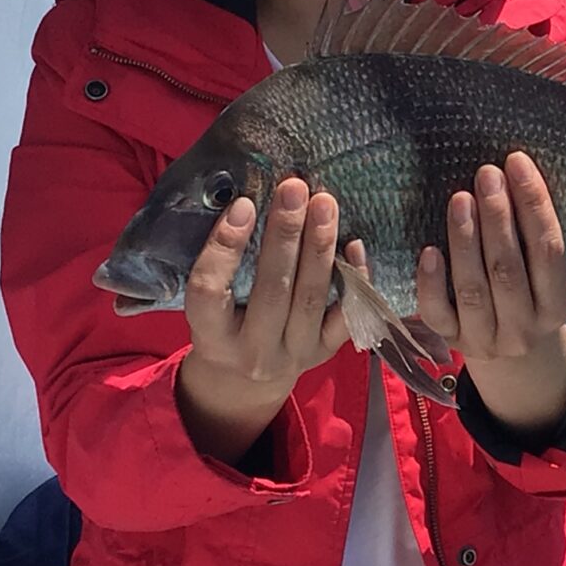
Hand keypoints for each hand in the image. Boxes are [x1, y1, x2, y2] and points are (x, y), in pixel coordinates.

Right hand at [176, 178, 351, 461]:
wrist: (246, 377)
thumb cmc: (224, 322)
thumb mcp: (210, 301)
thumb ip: (222, 262)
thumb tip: (248, 199)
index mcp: (212, 336)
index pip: (210, 290)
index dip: (225, 248)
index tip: (243, 204)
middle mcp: (252, 351)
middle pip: (271, 290)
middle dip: (285, 235)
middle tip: (294, 188)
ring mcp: (294, 354)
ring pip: (310, 298)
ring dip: (320, 245)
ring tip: (324, 203)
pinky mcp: (325, 352)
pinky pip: (345, 316)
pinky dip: (354, 278)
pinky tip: (355, 243)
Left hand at [417, 153, 565, 431]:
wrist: (511, 359)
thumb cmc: (527, 297)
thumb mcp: (544, 278)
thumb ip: (534, 241)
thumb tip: (515, 174)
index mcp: (555, 307)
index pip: (548, 251)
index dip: (534, 205)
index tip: (518, 163)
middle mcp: (523, 328)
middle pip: (508, 269)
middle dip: (497, 217)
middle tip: (486, 174)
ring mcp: (485, 338)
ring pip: (472, 288)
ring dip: (465, 240)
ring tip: (460, 198)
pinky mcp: (450, 340)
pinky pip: (436, 313)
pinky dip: (431, 281)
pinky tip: (428, 250)